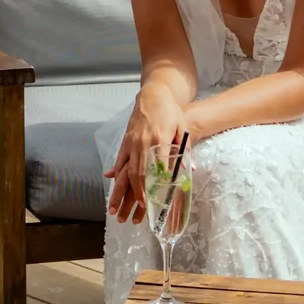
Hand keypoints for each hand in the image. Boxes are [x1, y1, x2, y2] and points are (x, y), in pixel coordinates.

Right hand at [104, 93, 185, 223]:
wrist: (154, 94)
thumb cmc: (171, 111)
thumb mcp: (182, 128)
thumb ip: (184, 150)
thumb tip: (189, 170)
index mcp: (159, 140)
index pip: (157, 169)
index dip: (154, 187)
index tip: (155, 202)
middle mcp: (143, 143)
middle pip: (138, 174)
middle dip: (138, 194)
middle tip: (140, 210)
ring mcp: (132, 142)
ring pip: (126, 170)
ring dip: (124, 190)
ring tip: (122, 204)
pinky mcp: (126, 141)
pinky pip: (120, 160)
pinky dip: (117, 174)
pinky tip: (114, 184)